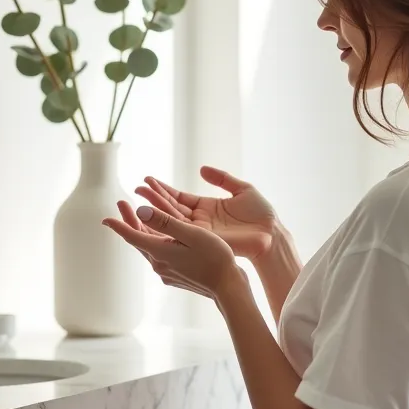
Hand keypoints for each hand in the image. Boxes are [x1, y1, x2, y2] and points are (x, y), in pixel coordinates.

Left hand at [102, 201, 243, 300]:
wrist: (228, 287)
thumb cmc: (215, 258)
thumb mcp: (192, 234)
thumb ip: (166, 222)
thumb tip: (141, 211)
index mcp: (160, 252)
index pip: (132, 236)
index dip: (118, 225)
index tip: (105, 217)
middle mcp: (159, 264)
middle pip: (138, 240)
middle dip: (129, 221)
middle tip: (122, 204)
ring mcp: (166, 272)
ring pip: (148, 248)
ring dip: (141, 231)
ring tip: (137, 216)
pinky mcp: (174, 276)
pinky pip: (158, 255)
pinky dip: (153, 241)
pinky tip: (158, 236)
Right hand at [134, 166, 276, 259]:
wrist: (272, 234)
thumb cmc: (261, 214)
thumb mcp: (242, 189)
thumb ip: (221, 178)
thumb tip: (202, 168)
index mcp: (206, 207)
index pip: (179, 198)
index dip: (164, 189)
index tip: (148, 180)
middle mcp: (199, 220)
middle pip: (171, 207)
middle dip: (154, 197)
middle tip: (137, 187)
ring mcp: (200, 231)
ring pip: (173, 218)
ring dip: (156, 206)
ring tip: (140, 195)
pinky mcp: (203, 239)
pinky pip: (180, 229)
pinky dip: (166, 221)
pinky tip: (153, 213)